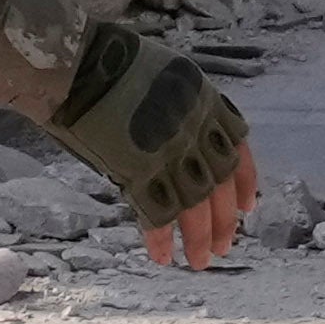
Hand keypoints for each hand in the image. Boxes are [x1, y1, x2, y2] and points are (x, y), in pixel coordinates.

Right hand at [41, 12, 252, 256]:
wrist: (77, 62)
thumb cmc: (112, 60)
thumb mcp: (167, 77)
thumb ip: (183, 110)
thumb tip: (187, 143)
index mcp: (206, 103)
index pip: (238, 153)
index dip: (243, 184)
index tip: (246, 209)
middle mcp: (196, 130)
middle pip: (218, 186)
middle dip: (222, 222)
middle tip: (224, 248)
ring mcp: (168, 153)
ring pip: (194, 206)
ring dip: (198, 239)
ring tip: (198, 263)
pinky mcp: (139, 171)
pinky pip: (157, 213)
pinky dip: (160, 237)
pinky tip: (161, 255)